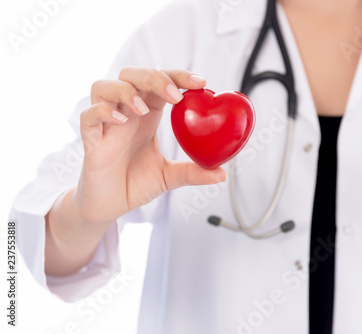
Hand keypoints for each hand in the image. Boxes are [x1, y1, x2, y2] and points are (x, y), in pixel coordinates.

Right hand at [75, 67, 225, 223]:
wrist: (110, 206)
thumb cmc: (135, 183)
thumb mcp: (169, 176)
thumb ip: (193, 172)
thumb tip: (223, 173)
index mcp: (147, 114)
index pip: (160, 82)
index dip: (178, 76)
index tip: (201, 83)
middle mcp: (125, 113)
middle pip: (132, 75)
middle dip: (154, 78)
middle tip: (175, 96)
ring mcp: (105, 124)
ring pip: (103, 86)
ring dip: (125, 91)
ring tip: (142, 110)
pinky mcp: (90, 139)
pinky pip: (88, 116)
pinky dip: (103, 112)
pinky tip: (121, 121)